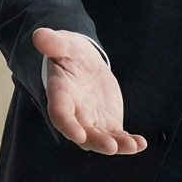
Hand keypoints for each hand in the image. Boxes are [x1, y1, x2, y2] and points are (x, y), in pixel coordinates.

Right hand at [34, 28, 145, 153]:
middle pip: (83, 133)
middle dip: (97, 141)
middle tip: (111, 146)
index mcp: (60, 96)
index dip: (68, 125)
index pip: (60, 114)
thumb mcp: (63, 45)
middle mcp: (75, 114)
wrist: (82, 62)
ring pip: (102, 139)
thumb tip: (40, 35)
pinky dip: (129, 142)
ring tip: (133, 146)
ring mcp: (92, 121)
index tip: (79, 135)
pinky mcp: (107, 124)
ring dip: (117, 145)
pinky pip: (117, 137)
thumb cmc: (69, 53)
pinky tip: (141, 144)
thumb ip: (53, 43)